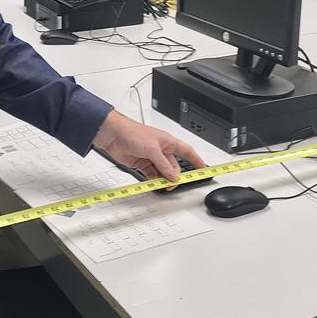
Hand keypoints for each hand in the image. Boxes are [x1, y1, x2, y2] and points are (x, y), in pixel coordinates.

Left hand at [92, 110, 206, 184]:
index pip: (187, 152)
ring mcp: (151, 157)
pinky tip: (153, 183)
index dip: (197, 161)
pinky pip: (152, 175)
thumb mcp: (152, 149)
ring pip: (163, 173)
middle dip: (175, 176)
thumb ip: (163, 164)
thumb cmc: (132, 132)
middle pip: (174, 167)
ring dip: (163, 180)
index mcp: (168, 142)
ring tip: (162, 185)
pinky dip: (153, 180)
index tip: (204, 170)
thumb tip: (173, 176)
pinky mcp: (141, 163)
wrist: (113, 135)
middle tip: (173, 184)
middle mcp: (161, 150)